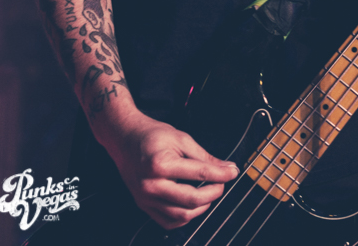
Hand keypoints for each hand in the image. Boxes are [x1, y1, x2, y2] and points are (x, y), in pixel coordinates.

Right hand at [105, 112, 238, 228]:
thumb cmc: (151, 136)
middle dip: (213, 193)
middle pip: (191, 200)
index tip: (233, 172)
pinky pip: (168, 222)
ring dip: (201, 208)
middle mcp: (151, 185)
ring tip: (209, 193)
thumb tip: (226, 167)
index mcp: (161, 164)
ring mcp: (146, 198)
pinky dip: (184, 217)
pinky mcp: (143, 206)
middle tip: (222, 184)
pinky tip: (193, 205)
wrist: (124, 139)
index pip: (199, 173)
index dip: (221, 174)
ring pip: (180, 216)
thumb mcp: (181, 138)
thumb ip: (204, 156)